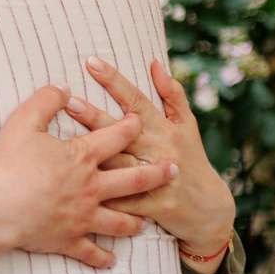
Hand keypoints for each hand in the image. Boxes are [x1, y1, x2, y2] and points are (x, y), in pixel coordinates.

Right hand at [0, 87, 174, 268]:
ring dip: (135, 221)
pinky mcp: (69, 240)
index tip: (140, 121)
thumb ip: (45, 101)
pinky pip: (92, 251)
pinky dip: (102, 257)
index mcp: (83, 157)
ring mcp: (84, 216)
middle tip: (173, 170)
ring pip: (120, 220)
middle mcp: (92, 188)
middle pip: (134, 180)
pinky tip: (111, 260)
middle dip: (157, 174)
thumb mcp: (23, 122)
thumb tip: (63, 89)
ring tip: (144, 222)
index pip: (117, 137)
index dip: (131, 126)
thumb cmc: (9, 165)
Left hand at [65, 57, 236, 265]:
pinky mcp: (153, 206)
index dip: (114, 81)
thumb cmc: (193, 161)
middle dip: (96, 116)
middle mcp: (160, 150)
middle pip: (123, 131)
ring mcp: (157, 179)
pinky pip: (123, 201)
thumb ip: (172, 95)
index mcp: (165, 129)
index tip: (92, 62)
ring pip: (119, 164)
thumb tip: (155, 63)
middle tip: (69, 100)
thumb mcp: (188, 126)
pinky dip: (102, 197)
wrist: (210, 210)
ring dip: (94, 153)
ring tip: (64, 143)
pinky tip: (74, 190)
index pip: (136, 100)